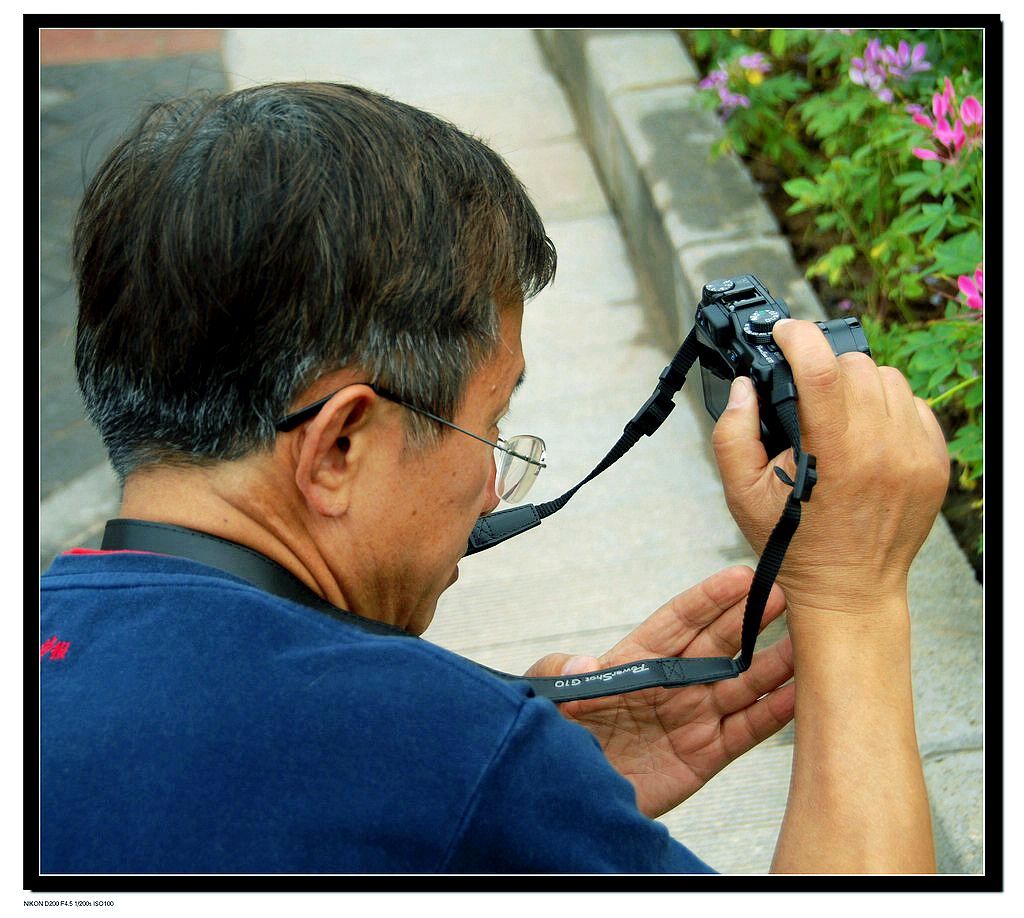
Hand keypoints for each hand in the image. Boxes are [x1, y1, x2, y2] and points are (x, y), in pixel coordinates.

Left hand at [524, 566, 793, 818]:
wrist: (573, 801)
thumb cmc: (561, 741)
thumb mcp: (550, 700)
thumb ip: (560, 673)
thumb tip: (583, 663)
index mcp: (638, 660)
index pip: (679, 620)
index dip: (709, 598)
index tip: (740, 575)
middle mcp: (674, 683)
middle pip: (719, 644)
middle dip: (751, 618)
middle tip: (783, 593)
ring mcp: (694, 717)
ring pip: (743, 683)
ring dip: (774, 662)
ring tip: (806, 641)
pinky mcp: (706, 755)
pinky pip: (747, 729)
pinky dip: (775, 713)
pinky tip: (799, 694)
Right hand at [711, 318, 948, 614]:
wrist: (850, 588)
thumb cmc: (794, 543)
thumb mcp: (741, 493)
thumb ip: (732, 433)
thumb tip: (744, 386)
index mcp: (832, 453)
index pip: (820, 367)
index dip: (796, 336)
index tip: (782, 334)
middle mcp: (881, 448)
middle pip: (852, 364)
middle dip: (822, 367)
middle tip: (803, 396)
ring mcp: (915, 453)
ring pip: (886, 377)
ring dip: (856, 384)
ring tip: (834, 415)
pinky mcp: (934, 460)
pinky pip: (912, 403)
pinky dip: (885, 406)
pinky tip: (863, 433)